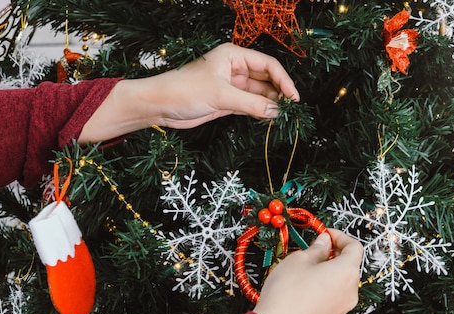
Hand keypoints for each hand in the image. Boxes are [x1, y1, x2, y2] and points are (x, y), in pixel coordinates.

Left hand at [80, 43, 298, 142]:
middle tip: (292, 108)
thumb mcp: (220, 95)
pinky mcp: (227, 101)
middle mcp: (234, 68)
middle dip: (279, 92)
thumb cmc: (184, 90)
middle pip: (266, 78)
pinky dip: (260, 111)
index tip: (294, 96)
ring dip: (271, 103)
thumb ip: (251, 103)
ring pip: (259, 93)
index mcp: (233, 56)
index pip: (267, 64)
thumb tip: (275, 112)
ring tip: (283, 115)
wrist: (159, 106)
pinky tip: (270, 118)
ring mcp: (231, 86)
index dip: (283, 80)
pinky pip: (250, 105)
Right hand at [253, 229, 363, 313]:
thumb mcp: (299, 260)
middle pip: (349, 266)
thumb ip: (317, 248)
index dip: (341, 236)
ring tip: (305, 270)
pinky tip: (304, 288)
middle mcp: (351, 291)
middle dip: (334, 254)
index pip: (355, 247)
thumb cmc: (286, 293)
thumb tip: (325, 242)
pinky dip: (325, 287)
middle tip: (314, 249)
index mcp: (346, 272)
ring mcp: (343, 308)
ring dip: (329, 271)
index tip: (326, 234)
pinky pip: (334, 297)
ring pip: (341, 282)